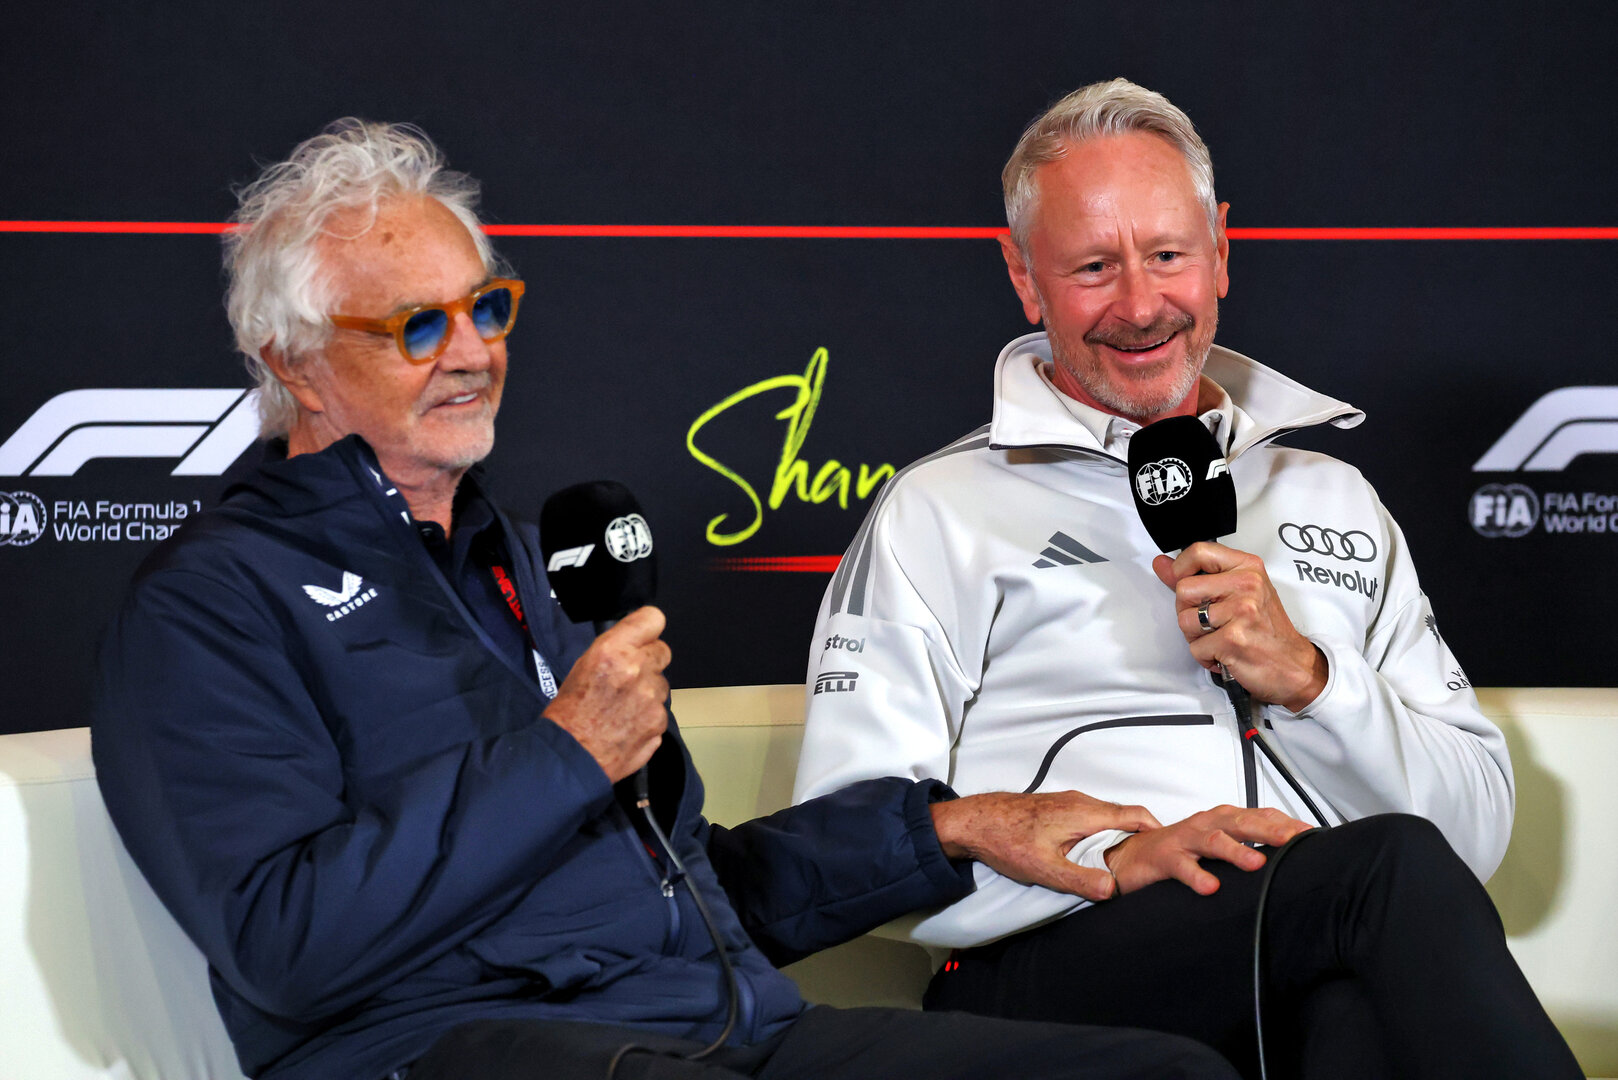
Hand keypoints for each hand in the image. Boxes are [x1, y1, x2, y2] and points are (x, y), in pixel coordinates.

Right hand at [543, 606, 671, 783]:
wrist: (570, 756)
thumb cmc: (569, 711)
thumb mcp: (583, 665)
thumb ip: (615, 650)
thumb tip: (635, 644)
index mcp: (613, 650)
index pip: (652, 619)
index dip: (648, 628)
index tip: (644, 636)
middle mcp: (637, 669)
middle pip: (662, 650)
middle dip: (649, 661)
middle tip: (629, 677)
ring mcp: (651, 698)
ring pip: (661, 684)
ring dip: (648, 692)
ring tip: (623, 708)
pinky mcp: (659, 722)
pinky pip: (660, 711)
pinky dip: (648, 717)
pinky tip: (627, 725)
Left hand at [930, 791, 1160, 901]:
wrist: (973, 821)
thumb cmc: (1006, 840)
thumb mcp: (1044, 868)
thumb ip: (1080, 879)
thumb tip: (1112, 890)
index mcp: (1085, 812)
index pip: (1135, 815)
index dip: (1157, 830)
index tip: (1172, 848)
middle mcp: (1081, 801)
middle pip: (1124, 816)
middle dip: (1142, 836)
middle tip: (1154, 860)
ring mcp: (1068, 802)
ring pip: (1106, 817)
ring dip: (1121, 835)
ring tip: (1129, 861)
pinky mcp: (1057, 808)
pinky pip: (1091, 817)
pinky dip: (1103, 832)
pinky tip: (1096, 853)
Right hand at [1104, 805, 1312, 894]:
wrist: (1132, 857)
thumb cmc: (1182, 850)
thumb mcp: (1220, 845)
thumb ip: (1250, 846)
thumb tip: (1292, 856)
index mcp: (1223, 819)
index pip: (1260, 816)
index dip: (1286, 824)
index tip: (1312, 835)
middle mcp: (1207, 824)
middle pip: (1242, 823)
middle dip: (1269, 830)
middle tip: (1293, 839)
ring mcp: (1185, 839)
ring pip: (1214, 840)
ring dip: (1235, 850)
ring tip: (1255, 862)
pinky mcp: (1165, 857)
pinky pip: (1182, 866)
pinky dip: (1196, 876)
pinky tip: (1210, 887)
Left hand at [1153, 542, 1328, 711]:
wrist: (1295, 666)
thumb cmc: (1268, 629)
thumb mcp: (1240, 592)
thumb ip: (1198, 576)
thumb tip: (1161, 563)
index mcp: (1248, 568)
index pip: (1199, 551)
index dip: (1180, 568)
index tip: (1182, 581)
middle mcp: (1246, 585)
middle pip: (1183, 590)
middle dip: (1187, 611)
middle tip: (1210, 622)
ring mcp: (1241, 612)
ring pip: (1184, 620)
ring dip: (1196, 637)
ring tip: (1218, 638)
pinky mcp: (1233, 640)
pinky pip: (1195, 648)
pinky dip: (1205, 657)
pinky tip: (1224, 653)